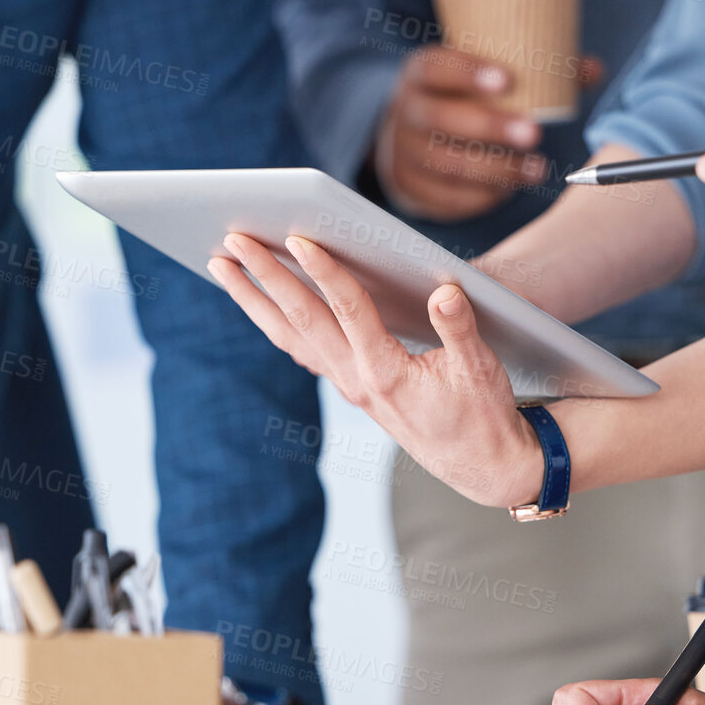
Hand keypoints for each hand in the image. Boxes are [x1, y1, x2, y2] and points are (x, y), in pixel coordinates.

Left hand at [210, 232, 542, 508]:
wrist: (479, 465)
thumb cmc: (483, 414)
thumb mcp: (481, 371)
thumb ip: (459, 329)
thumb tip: (445, 292)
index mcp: (388, 373)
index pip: (349, 312)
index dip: (325, 273)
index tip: (299, 239)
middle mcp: (357, 380)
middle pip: (301, 320)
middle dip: (265, 278)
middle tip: (231, 241)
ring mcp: (347, 385)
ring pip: (289, 336)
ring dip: (253, 300)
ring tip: (222, 266)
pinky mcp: (349, 387)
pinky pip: (301, 348)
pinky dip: (274, 321)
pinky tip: (258, 301)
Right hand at [374, 48, 599, 222]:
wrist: (413, 135)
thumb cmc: (464, 99)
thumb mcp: (487, 76)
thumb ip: (539, 71)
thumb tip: (593, 69)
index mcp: (422, 72)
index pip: (437, 67)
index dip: (468, 73)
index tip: (509, 81)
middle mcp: (406, 109)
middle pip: (440, 119)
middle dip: (490, 128)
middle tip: (535, 134)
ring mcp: (403, 151)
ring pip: (444, 163)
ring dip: (494, 170)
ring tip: (536, 170)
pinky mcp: (408, 186)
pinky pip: (442, 197)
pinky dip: (478, 198)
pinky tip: (506, 192)